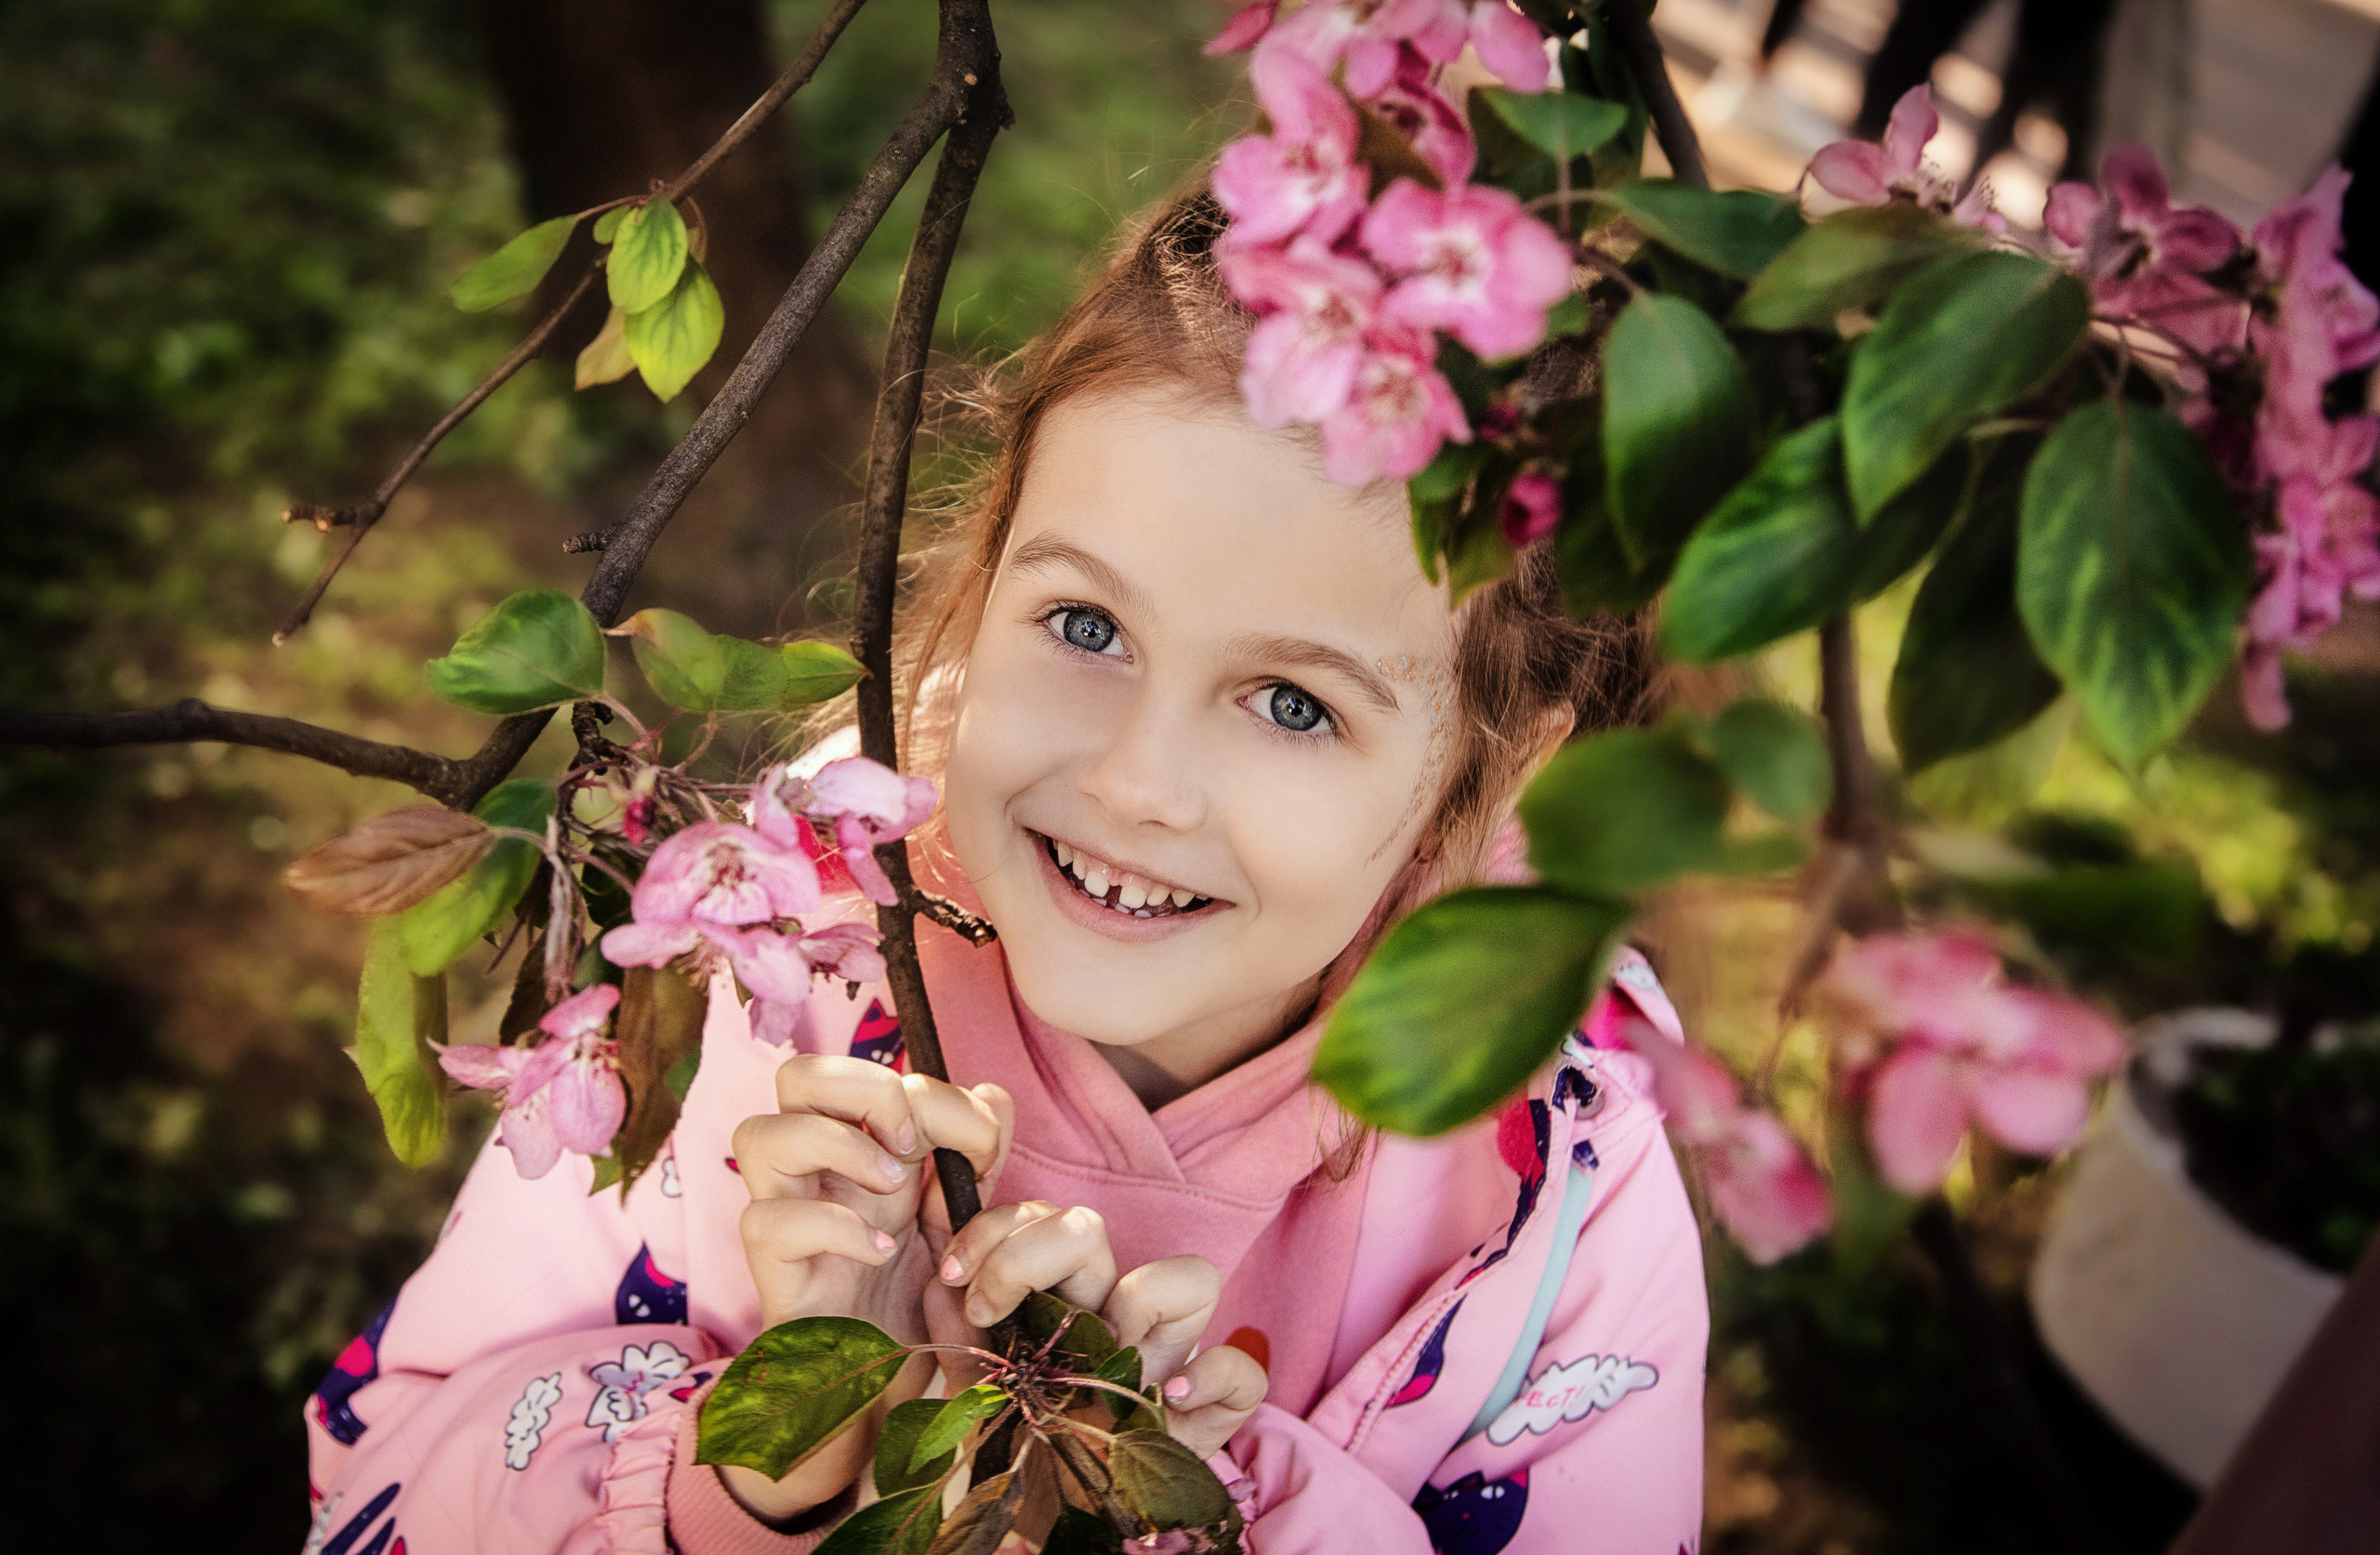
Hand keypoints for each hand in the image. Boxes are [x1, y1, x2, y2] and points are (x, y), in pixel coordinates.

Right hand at [720, 1053, 1011, 1522]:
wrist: (880, 1387)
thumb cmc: (912, 1298)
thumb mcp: (957, 1221)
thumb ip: (976, 1157)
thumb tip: (995, 1093)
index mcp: (857, 1144)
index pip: (870, 1070)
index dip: (937, 1092)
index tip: (983, 1149)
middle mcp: (813, 1170)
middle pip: (796, 1075)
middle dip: (864, 1088)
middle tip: (910, 1144)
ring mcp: (783, 1213)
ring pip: (759, 1133)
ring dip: (839, 1147)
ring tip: (891, 1189)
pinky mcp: (771, 1270)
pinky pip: (769, 1221)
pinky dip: (834, 1226)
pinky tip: (880, 1252)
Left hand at [930, 1207, 1268, 1457]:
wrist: (1053, 1523)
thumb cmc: (1019, 1451)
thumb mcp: (977, 1393)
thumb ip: (958, 1339)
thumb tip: (943, 1288)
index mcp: (1062, 1305)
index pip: (1043, 1220)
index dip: (997, 1229)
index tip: (954, 1274)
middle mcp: (1114, 1321)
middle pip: (1091, 1231)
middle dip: (1027, 1252)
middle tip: (989, 1308)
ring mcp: (1167, 1362)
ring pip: (1193, 1278)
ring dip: (1141, 1300)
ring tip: (1097, 1354)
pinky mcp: (1207, 1415)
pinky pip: (1242, 1373)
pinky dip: (1214, 1376)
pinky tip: (1168, 1400)